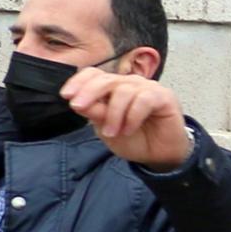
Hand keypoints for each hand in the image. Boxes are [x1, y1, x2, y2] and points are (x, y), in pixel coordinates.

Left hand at [66, 68, 194, 169]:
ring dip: (114, 114)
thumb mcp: (106, 129)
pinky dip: (132, 116)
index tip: (66, 95)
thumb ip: (95, 114)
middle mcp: (130, 84)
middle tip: (78, 107)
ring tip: (113, 133)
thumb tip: (78, 102)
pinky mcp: (164, 97)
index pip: (94, 74)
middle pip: (106, 79)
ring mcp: (148, 88)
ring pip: (123, 91)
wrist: (159, 156)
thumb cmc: (135, 140)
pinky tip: (129, 129)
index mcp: (114, 89)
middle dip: (89, 92)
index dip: (79, 81)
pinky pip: (143, 99)